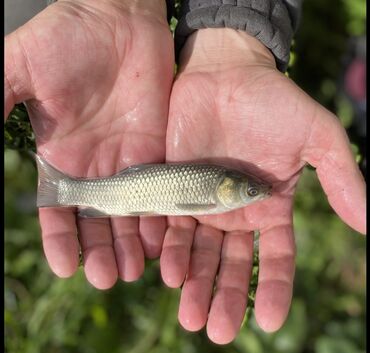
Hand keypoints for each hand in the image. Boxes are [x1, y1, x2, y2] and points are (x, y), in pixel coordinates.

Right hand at [5, 0, 173, 288]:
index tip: (67, 267)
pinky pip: (161, 192)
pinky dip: (160, 216)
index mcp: (63, 160)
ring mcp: (130, 163)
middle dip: (101, 252)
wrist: (119, 21)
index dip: (61, 241)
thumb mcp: (21, 69)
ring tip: (134, 270)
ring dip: (131, 244)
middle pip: (98, 224)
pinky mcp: (159, 153)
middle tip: (107, 278)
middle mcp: (97, 169)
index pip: (60, 213)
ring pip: (131, 216)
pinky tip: (160, 239)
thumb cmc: (68, 39)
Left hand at [160, 29, 365, 343]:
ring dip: (191, 283)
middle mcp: (232, 212)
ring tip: (187, 312)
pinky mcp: (172, 187)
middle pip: (229, 264)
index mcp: (268, 207)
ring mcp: (200, 202)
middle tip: (213, 330)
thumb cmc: (273, 101)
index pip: (273, 258)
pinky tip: (165, 269)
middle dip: (223, 296)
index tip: (267, 322)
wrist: (224, 73)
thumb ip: (340, 179)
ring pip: (196, 252)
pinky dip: (166, 248)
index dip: (271, 289)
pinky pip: (167, 224)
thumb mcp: (316, 137)